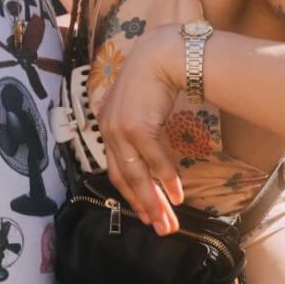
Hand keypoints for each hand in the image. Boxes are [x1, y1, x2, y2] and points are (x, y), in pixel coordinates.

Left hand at [92, 24, 185, 235]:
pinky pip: (153, 160)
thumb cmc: (155, 78)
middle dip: (144, 206)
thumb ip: (141, 130)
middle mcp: (108, 131)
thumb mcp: (140, 107)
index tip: (146, 214)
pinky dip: (165, 179)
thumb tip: (153, 157)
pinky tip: (177, 195)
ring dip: (154, 200)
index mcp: (107, 128)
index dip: (132, 195)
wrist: (161, 54)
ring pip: (138, 175)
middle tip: (160, 229)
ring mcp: (121, 130)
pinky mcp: (137, 126)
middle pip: (125, 179)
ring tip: (168, 220)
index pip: (118, 170)